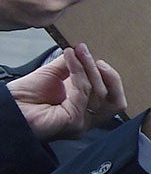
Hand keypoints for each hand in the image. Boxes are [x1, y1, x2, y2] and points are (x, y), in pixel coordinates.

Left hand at [7, 45, 126, 139]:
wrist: (7, 107)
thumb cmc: (24, 97)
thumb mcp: (55, 74)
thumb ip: (73, 66)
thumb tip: (85, 51)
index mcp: (85, 110)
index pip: (112, 97)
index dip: (108, 76)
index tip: (93, 55)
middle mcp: (86, 119)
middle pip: (116, 101)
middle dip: (111, 76)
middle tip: (97, 58)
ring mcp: (82, 122)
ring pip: (102, 94)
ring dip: (92, 69)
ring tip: (80, 52)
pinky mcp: (74, 121)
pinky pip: (85, 91)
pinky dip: (79, 71)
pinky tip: (70, 58)